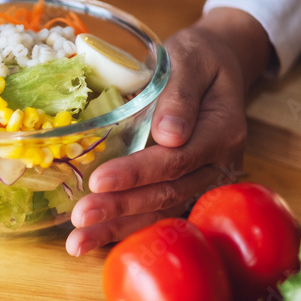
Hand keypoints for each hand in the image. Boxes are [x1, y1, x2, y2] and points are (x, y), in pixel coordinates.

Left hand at [65, 8, 273, 256]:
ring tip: (78, 243)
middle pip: (167, 194)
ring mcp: (205, 179)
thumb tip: (168, 134)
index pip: (175, 160)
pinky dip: (128, 227)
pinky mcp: (189, 185)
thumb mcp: (191, 58)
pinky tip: (96, 239)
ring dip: (119, 229)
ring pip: (162, 211)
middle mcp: (218, 164)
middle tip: (80, 220)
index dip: (136, 173)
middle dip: (120, 209)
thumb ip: (180, 94)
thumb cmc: (199, 58)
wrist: (217, 63)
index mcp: (222, 131)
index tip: (99, 180)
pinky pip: (160, 211)